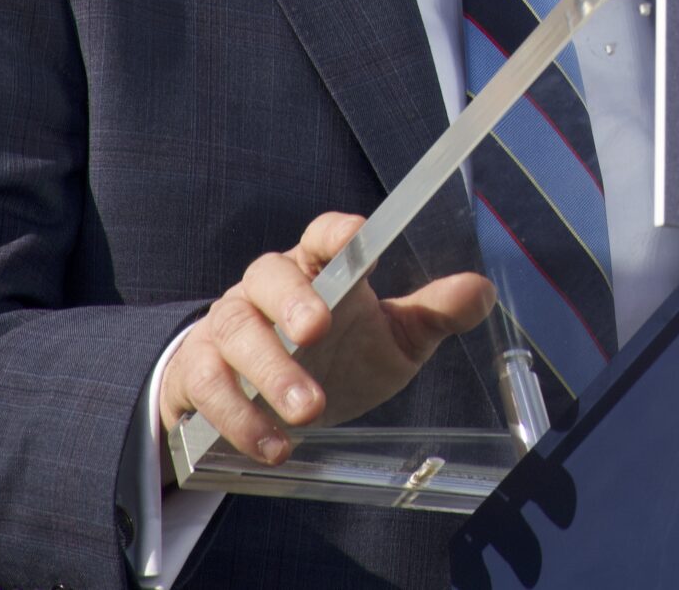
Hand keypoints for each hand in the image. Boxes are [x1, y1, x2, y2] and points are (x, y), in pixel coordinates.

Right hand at [159, 211, 496, 467]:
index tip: (357, 235)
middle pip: (267, 275)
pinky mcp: (197, 372)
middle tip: (318, 329)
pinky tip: (273, 445)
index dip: (337, 232)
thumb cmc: (337, 356)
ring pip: (233, 332)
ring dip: (269, 372)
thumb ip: (432, 314)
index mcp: (317, 268)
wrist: (267, 401)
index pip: (323, 235)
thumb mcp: (391, 338)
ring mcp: (226, 327)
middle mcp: (265, 288)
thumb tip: (481, 292)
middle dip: (292, 301)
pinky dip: (238, 418)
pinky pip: (206, 386)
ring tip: (308, 412)